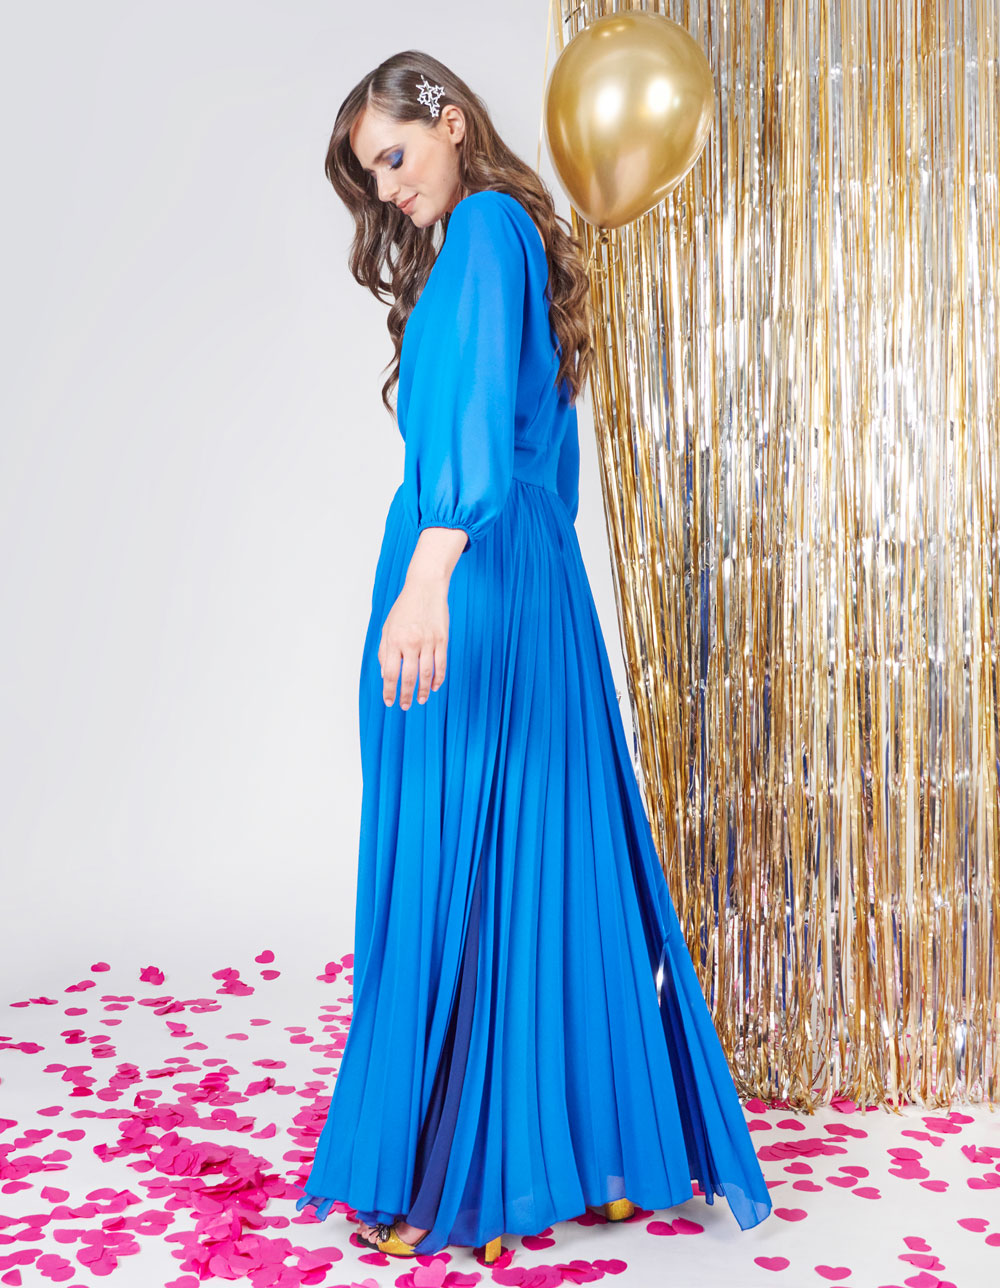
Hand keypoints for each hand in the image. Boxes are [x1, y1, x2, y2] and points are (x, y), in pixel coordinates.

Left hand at [378, 572, 449, 708]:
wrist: (425, 587)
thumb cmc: (404, 607)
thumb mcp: (387, 627)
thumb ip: (384, 651)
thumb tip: (386, 675)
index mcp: (394, 640)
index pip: (390, 673)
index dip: (389, 690)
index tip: (389, 701)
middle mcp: (410, 642)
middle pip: (408, 677)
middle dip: (405, 695)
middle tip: (405, 706)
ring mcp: (428, 641)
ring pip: (425, 674)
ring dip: (422, 690)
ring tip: (420, 700)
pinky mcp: (442, 639)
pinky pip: (441, 664)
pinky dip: (438, 678)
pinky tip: (434, 687)